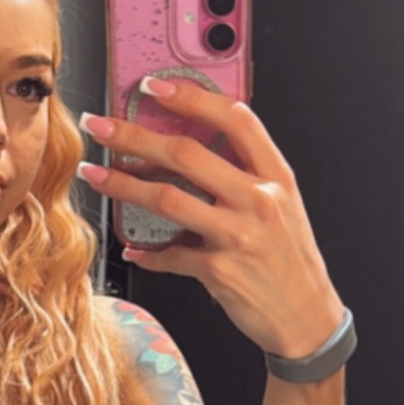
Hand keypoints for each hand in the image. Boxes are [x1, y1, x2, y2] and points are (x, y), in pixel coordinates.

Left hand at [78, 76, 346, 357]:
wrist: (308, 318)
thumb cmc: (290, 260)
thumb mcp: (283, 205)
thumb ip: (246, 175)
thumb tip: (192, 148)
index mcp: (276, 176)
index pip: (235, 120)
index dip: (192, 97)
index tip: (154, 87)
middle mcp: (259, 201)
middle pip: (186, 154)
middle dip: (133, 135)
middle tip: (100, 126)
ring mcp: (239, 236)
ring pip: (167, 199)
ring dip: (122, 185)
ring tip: (96, 175)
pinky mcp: (220, 271)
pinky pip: (170, 256)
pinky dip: (147, 254)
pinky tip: (133, 250)